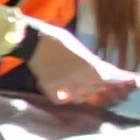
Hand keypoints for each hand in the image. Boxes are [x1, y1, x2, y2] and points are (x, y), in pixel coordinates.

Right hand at [21, 23, 137, 109]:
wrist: (34, 40)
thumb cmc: (57, 39)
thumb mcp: (79, 47)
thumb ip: (90, 60)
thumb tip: (102, 68)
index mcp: (88, 65)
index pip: (104, 81)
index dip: (105, 83)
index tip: (104, 83)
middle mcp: (78, 77)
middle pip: (93, 91)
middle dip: (94, 89)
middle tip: (90, 86)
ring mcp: (63, 83)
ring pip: (78, 99)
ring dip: (80, 96)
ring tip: (77, 92)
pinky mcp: (49, 87)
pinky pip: (59, 100)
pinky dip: (62, 99)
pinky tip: (62, 95)